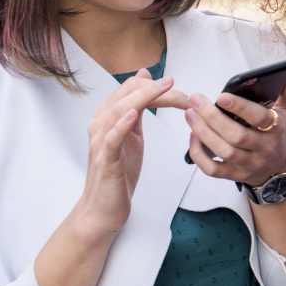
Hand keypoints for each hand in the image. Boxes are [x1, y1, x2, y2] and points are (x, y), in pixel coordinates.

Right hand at [75, 70, 188, 237]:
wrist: (103, 207)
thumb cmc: (119, 171)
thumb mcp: (133, 133)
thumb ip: (138, 108)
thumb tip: (146, 78)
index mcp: (108, 116)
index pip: (130, 88)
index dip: (156, 85)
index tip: (181, 89)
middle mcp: (101, 124)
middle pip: (126, 95)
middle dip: (156, 89)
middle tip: (184, 95)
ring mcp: (101, 142)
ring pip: (118, 110)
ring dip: (144, 98)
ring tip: (165, 90)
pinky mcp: (105, 160)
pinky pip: (111, 139)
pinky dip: (121, 125)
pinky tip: (134, 115)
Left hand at [184, 78, 285, 185]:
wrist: (279, 167)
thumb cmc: (278, 134)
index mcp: (276, 128)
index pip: (259, 118)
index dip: (240, 108)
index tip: (221, 96)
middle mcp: (264, 147)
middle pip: (236, 136)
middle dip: (212, 118)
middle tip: (195, 101)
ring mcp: (249, 163)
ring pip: (223, 151)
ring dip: (203, 133)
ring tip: (190, 114)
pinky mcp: (235, 175)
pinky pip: (213, 169)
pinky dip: (199, 155)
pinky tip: (192, 137)